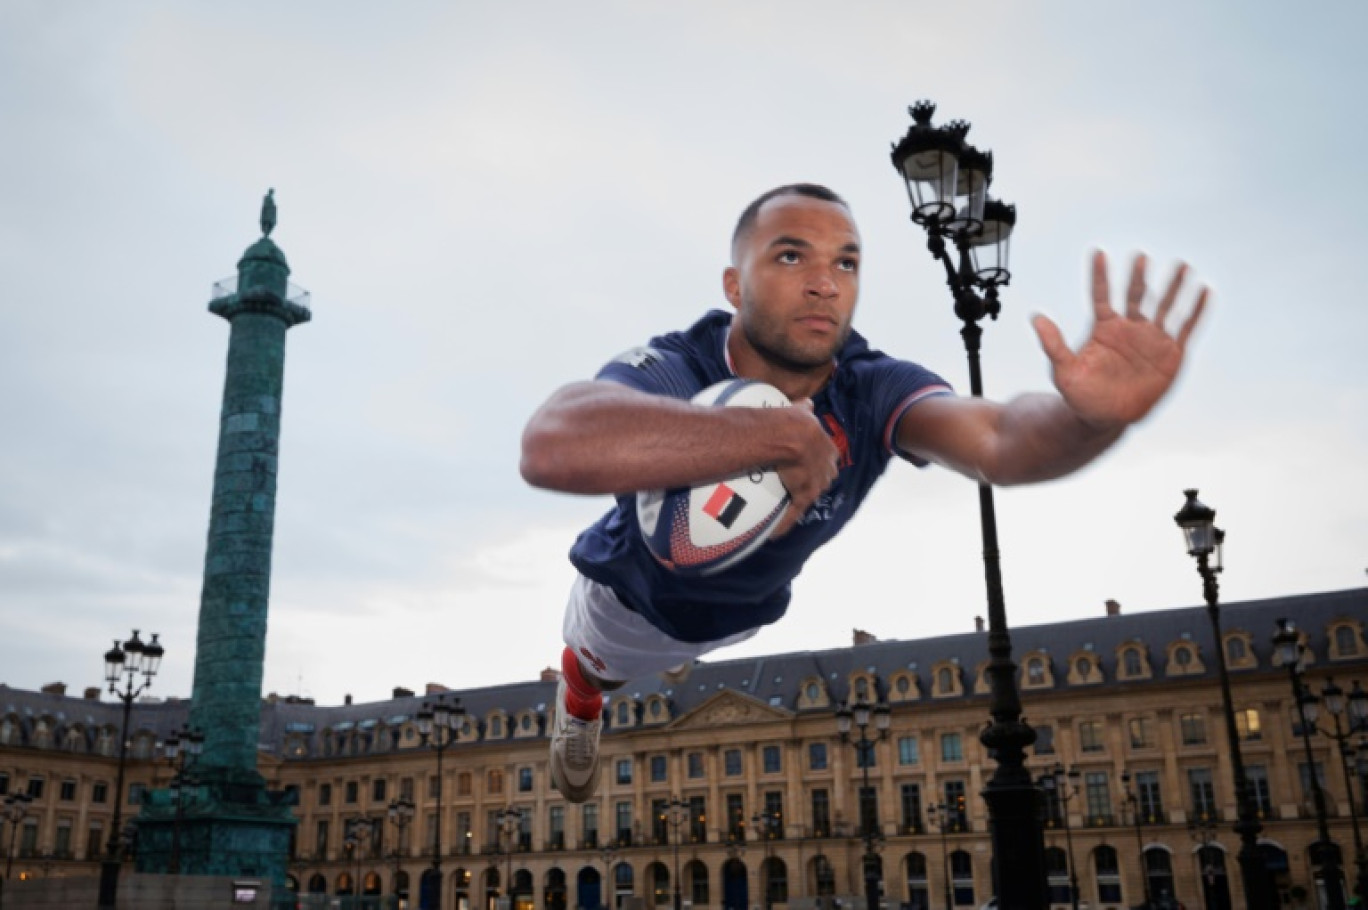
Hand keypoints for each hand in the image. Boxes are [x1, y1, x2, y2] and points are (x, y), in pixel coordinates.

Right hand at [770, 400, 839, 537]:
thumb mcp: (802, 411)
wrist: (790, 434)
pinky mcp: (804, 494)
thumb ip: (805, 408)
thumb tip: (808, 402)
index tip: (811, 463)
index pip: (828, 458)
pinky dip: (785, 523)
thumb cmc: (794, 420)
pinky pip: (794, 512)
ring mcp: (816, 482)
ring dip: (802, 500)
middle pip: (824, 477)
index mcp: (827, 447)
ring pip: (812, 495)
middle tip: (799, 483)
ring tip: (788, 505)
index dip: (820, 461)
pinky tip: (775, 533)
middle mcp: (826, 466)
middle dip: (816, 481)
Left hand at [1032, 251, 1207, 428]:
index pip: (1101, 295)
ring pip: (1164, 306)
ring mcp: (1151, 339)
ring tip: (1182, 266)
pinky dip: (1196, 310)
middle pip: (1134, 295)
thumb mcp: (1063, 370)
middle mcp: (1129, 328)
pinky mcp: (1171, 353)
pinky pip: (1186, 327)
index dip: (1099, 275)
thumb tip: (1035, 317)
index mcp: (1104, 328)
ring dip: (1173, 286)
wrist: (1106, 418)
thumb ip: (1053, 344)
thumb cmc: (1082, 395)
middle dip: (1137, 276)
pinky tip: (1204, 291)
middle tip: (1140, 257)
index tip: (1098, 253)